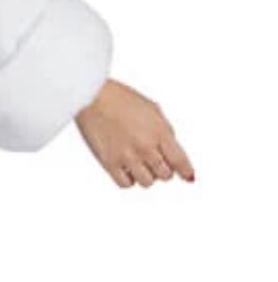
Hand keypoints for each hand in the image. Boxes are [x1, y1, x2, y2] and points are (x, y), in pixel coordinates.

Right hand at [74, 78, 194, 187]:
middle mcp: (145, 147)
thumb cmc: (120, 98)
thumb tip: (171, 150)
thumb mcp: (152, 109)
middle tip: (157, 162)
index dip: (186, 172)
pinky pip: (126, 184)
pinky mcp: (109, 163)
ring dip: (146, 175)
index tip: (189, 177)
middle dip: (164, 169)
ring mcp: (127, 157)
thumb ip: (164, 131)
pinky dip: (129, 179)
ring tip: (139, 163)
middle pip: (165, 175)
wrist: (93, 97)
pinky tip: (126, 168)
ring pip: (147, 182)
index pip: (180, 161)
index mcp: (159, 131)